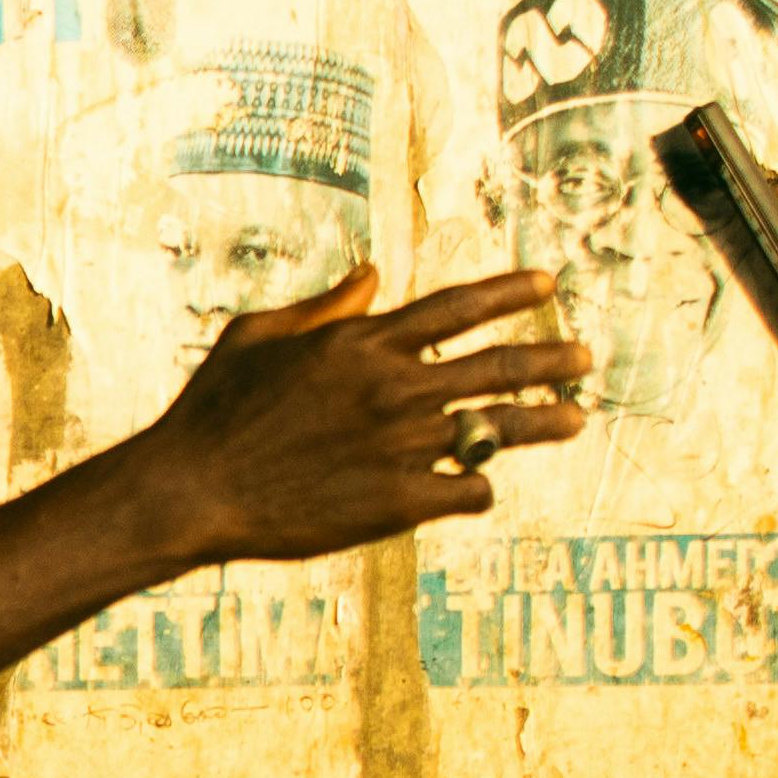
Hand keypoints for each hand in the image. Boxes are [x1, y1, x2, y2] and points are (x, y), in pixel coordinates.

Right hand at [124, 267, 589, 570]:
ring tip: (574, 417)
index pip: (460, 306)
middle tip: (584, 359)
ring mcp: (401, 446)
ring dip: (545, 421)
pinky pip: (467, 490)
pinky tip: (478, 486)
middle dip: (552, 360)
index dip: (511, 293)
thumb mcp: (256, 335)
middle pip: (500, 366)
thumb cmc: (212, 409)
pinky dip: (478, 485)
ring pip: (499, 428)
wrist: (192, 491)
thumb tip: (371, 276)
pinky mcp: (397, 501)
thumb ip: (324, 306)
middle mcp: (394, 389)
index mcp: (363, 343)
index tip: (549, 285)